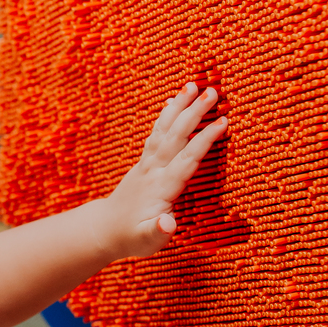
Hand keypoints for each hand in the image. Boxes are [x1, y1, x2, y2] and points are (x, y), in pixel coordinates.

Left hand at [102, 82, 228, 259]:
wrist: (105, 230)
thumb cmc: (132, 237)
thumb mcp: (147, 242)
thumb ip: (158, 231)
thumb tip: (168, 224)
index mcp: (162, 188)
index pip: (187, 160)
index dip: (204, 141)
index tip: (222, 123)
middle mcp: (153, 171)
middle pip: (176, 137)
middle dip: (193, 113)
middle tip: (213, 91)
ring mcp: (147, 164)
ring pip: (164, 130)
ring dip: (179, 107)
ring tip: (192, 84)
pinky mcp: (144, 162)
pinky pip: (156, 133)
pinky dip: (165, 116)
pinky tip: (173, 101)